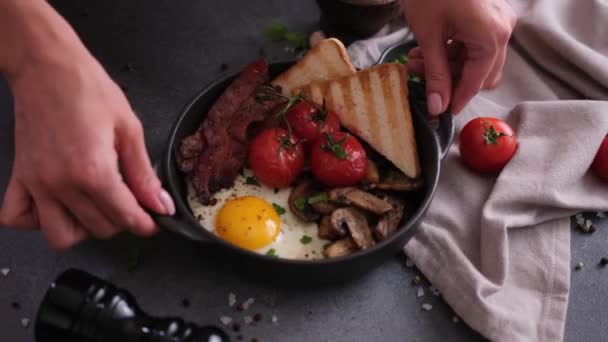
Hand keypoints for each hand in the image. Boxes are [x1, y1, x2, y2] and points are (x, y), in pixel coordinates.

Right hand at [0, 49, 174, 248]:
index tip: (153, 220)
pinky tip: (59, 204)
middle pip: (99, 229)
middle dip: (121, 221)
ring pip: (61, 235)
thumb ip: (143, 174)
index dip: (146, 223)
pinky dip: (38, 220)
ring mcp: (37, 183)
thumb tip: (160, 203)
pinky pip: (18, 217)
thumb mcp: (128, 129)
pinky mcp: (20, 177)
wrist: (47, 66)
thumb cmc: (86, 89)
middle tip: (130, 201)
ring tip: (96, 206)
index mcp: (93, 171)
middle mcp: (62, 183)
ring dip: (83, 228)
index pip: (125, 216)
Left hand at [402, 0, 515, 114]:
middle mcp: (503, 30)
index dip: (456, 99)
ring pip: (476, 61)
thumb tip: (437, 107)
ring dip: (447, 67)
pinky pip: (475, 46)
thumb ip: (435, 75)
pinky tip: (427, 51)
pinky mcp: (490, 16)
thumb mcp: (428, 36)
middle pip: (480, 74)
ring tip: (417, 61)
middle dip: (449, 81)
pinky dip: (452, 52)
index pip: (476, 82)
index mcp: (492, 37)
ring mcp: (498, 22)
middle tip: (420, 77)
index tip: (438, 113)